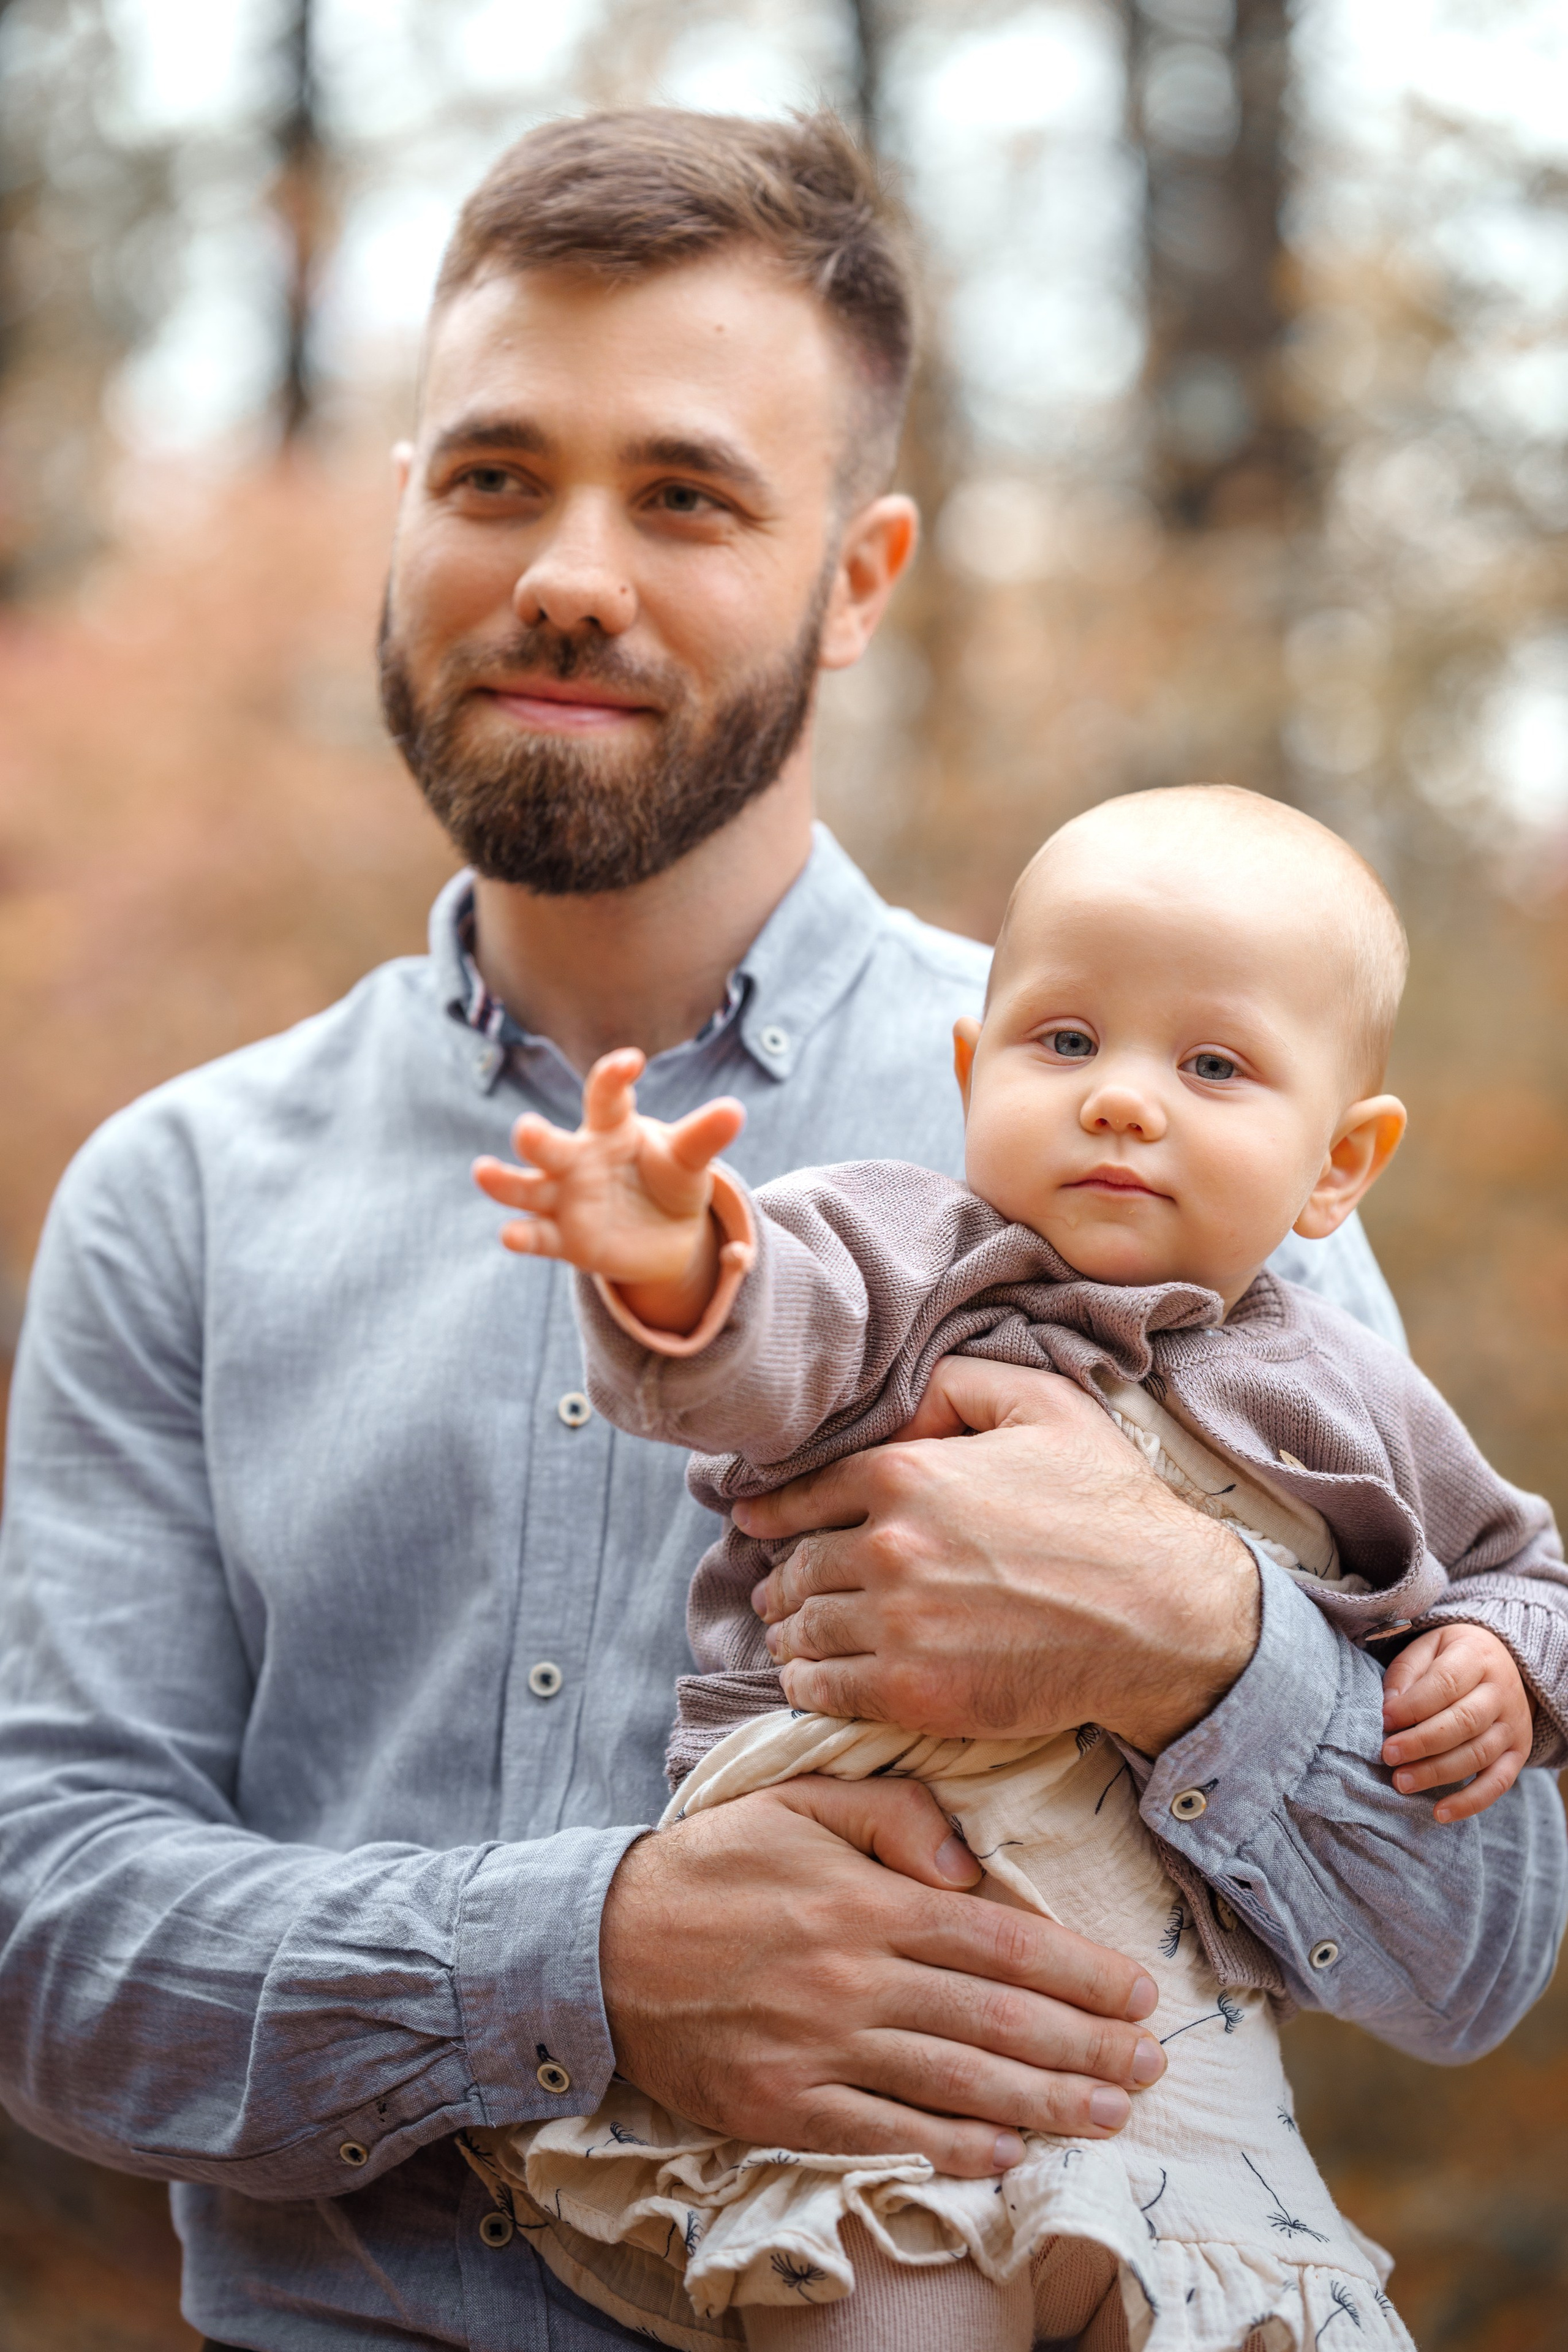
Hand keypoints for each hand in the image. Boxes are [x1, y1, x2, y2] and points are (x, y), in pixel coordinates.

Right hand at [472, 1048, 743, 1331]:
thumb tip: (736, 1110)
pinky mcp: (562, 1238)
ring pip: (527, 1187)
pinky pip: (537, 1235)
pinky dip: (522, 1235)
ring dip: (504, 1181)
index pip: (607, 1096)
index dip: (613, 1077)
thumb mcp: (690, 1159)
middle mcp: (579, 1158)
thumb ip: (704, 1136)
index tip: (631, 1062)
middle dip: (536, 1137)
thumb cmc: (670, 1179)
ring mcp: (565, 1197)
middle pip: (552, 1145)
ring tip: (483, 1172)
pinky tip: (509, 1234)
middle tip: (526, 1130)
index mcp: (611, 1127)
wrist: (667, 1234)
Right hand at [599, 1774, 1165, 2177]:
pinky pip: (885, 2135)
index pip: (999, 1942)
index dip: (1080, 1971)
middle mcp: (852, 1975)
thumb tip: (971, 1868)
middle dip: (1086, 2047)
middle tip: (1153, 2066)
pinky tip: (1008, 2153)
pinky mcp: (782, 2107)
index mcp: (865, 1899)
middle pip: (994, 2019)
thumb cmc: (714, 1866)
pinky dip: (953, 2148)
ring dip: (1044, 2102)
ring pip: (955, 2082)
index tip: (1139, 1993)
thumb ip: (892, 1815)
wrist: (599, 1944)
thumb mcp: (798, 1799)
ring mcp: (817, 2048)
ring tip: (1110, 2114)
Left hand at [738, 1356, 1259, 1753]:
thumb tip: (894, 1400)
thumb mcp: (1043, 1404)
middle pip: (800, 1566)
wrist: (1164, 1617)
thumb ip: (957, 1381)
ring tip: (791, 1633)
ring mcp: (897, 1627)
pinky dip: (807, 1683)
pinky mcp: (914, 1693)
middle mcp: (887, 1549)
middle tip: (777, 1587)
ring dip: (790, 1630)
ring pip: (805, 1629)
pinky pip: (826, 1690)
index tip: (753, 1522)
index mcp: (906, 1476)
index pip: (806, 1494)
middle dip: (783, 1576)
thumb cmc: (1109, 1508)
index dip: (774, 1510)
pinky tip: (811, 1678)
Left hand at [1381, 1623, 1532, 1822]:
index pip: (1446, 1682)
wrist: (1502, 1664)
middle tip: (1388, 1755)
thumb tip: (1389, 1708)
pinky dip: (1471, 1802)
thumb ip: (1407, 1672)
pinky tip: (1440, 1813)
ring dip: (1437, 1773)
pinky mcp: (1518, 1753)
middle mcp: (1501, 1691)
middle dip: (1422, 1742)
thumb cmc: (1451, 1657)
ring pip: (1478, 1755)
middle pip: (1464, 1722)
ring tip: (1401, 1782)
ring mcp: (1513, 1725)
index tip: (1384, 1720)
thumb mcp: (1428, 1647)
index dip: (1414, 1705)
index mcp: (1477, 1656)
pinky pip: (1498, 1783)